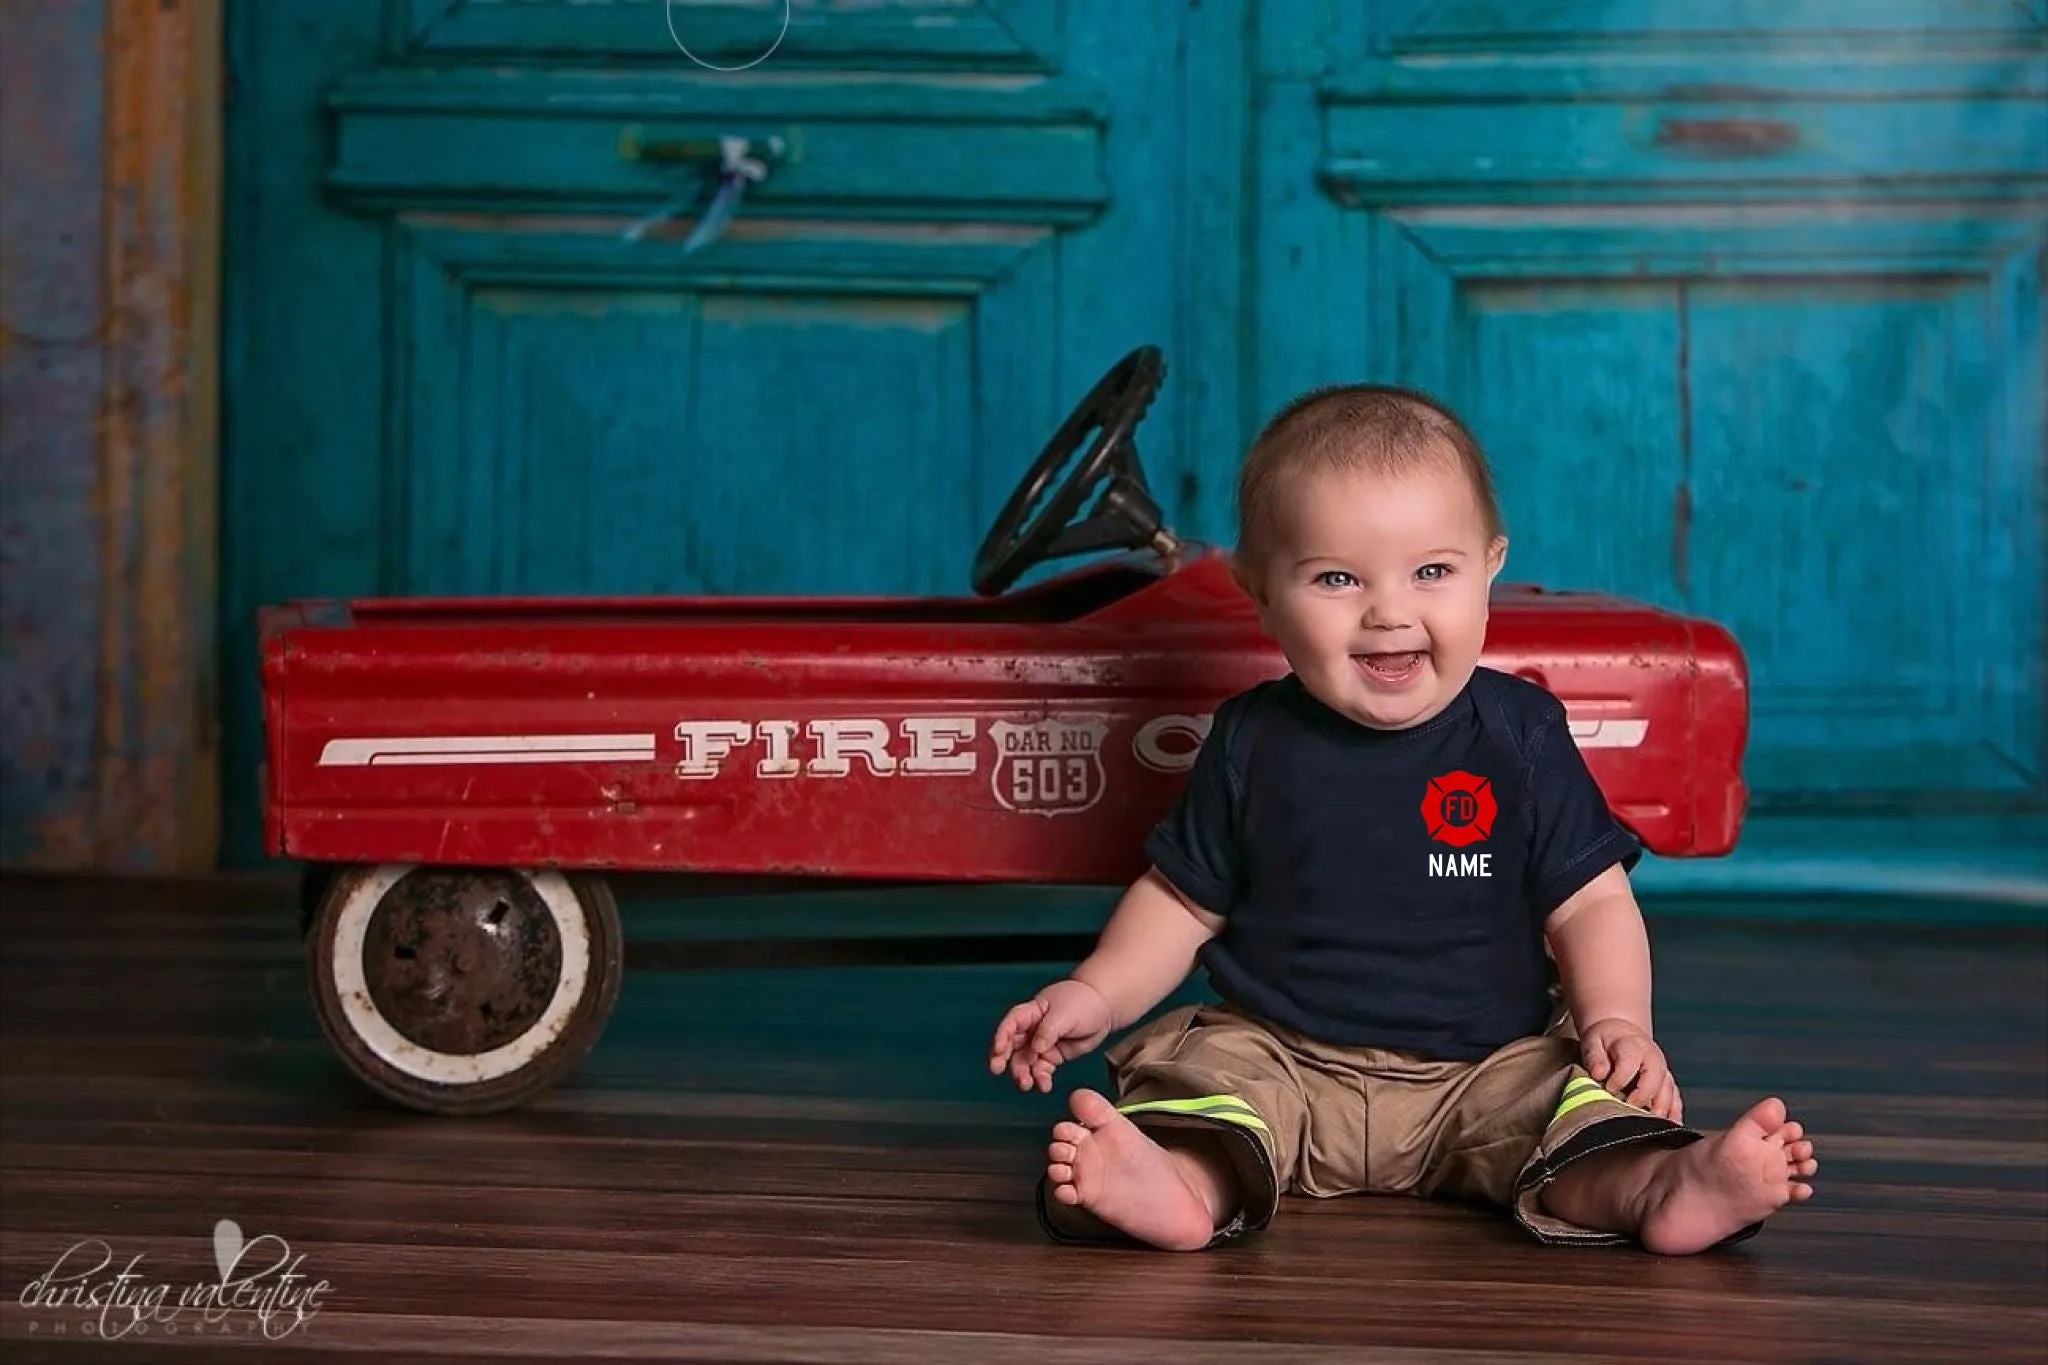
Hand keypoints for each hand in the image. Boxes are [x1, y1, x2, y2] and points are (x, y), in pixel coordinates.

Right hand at [988, 978, 1114, 1092]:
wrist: (1102, 1009)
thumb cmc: (1081, 1001)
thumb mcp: (1064, 1013)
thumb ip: (1048, 1030)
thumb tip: (1036, 1048)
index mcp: (1031, 1012)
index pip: (1011, 1023)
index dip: (1001, 1036)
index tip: (998, 1051)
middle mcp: (1032, 1029)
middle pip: (1012, 1044)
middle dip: (1002, 1058)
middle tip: (997, 1070)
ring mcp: (1042, 1044)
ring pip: (1025, 1061)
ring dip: (1022, 1073)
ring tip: (1026, 1084)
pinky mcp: (1052, 1056)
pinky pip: (1041, 1070)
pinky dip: (1040, 1079)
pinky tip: (1044, 1086)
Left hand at [1579, 1017, 1682, 1121]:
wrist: (1621, 1033)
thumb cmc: (1604, 1042)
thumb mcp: (1593, 1042)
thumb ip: (1594, 1057)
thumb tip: (1599, 1073)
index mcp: (1632, 1045)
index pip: (1631, 1061)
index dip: (1620, 1078)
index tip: (1609, 1089)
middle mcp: (1652, 1057)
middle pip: (1656, 1077)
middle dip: (1644, 1096)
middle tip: (1630, 1110)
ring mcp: (1662, 1070)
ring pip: (1669, 1090)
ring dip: (1662, 1108)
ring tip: (1650, 1125)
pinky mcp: (1667, 1083)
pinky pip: (1675, 1098)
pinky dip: (1674, 1112)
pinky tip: (1669, 1125)